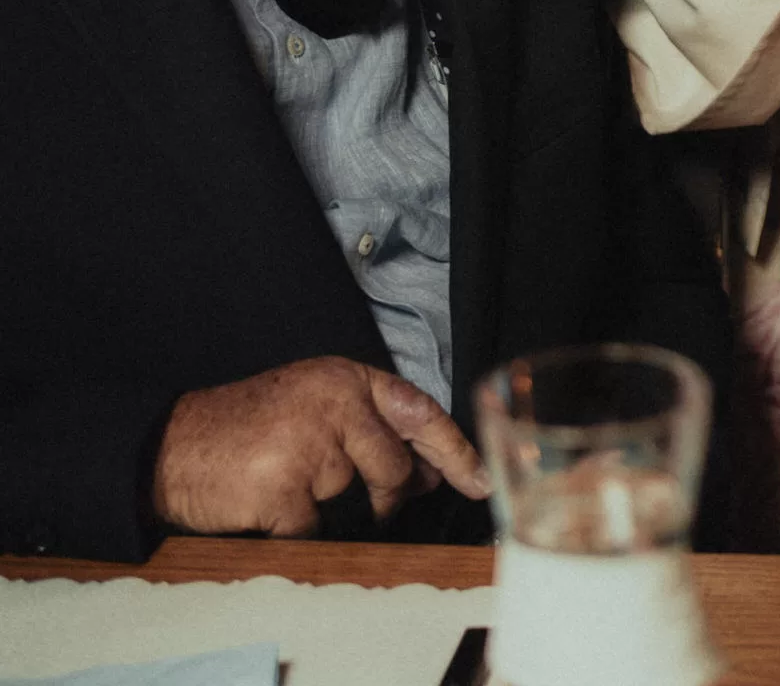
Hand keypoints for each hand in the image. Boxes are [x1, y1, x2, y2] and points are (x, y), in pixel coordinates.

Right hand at [151, 357, 488, 536]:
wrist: (171, 445)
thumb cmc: (247, 428)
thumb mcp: (314, 406)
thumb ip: (372, 428)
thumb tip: (430, 470)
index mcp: (346, 379)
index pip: (420, 412)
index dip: (455, 450)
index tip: (479, 479)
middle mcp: (334, 403)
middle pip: (396, 468)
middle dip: (386, 494)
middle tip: (356, 494)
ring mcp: (309, 444)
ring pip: (358, 500)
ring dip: (334, 508)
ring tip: (293, 484)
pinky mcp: (283, 487)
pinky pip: (317, 527)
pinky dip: (297, 528)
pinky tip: (270, 504)